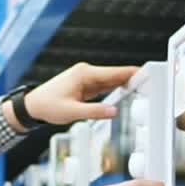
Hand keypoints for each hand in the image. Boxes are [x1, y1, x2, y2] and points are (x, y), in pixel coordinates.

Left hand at [23, 63, 138, 125]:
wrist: (32, 106)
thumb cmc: (48, 106)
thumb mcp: (71, 112)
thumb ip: (94, 112)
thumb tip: (114, 111)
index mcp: (85, 74)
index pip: (115, 73)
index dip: (133, 74)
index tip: (148, 74)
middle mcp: (87, 73)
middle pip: (116, 75)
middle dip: (133, 79)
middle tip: (151, 84)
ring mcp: (86, 78)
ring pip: (111, 80)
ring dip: (125, 84)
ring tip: (143, 88)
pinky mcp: (85, 85)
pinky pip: (104, 86)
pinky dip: (115, 89)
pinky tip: (125, 93)